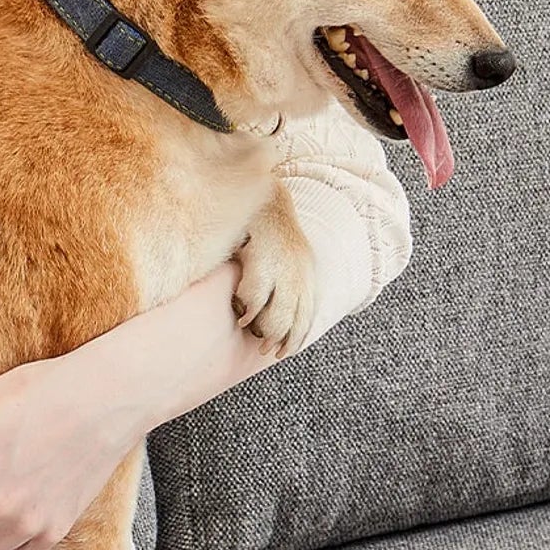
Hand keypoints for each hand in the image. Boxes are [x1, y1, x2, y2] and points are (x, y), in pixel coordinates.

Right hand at [231, 187, 317, 356]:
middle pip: (296, 318)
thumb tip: (267, 309)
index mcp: (307, 272)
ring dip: (266, 329)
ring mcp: (284, 270)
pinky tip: (242, 316)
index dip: (296, 336)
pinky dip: (250, 312)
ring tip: (251, 331)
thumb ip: (281, 279)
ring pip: (280, 315)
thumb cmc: (265, 228)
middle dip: (282, 339)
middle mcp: (300, 274)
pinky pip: (258, 299)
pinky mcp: (264, 264)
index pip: (306, 314)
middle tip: (267, 351)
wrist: (260, 197)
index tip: (283, 352)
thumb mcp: (282, 255)